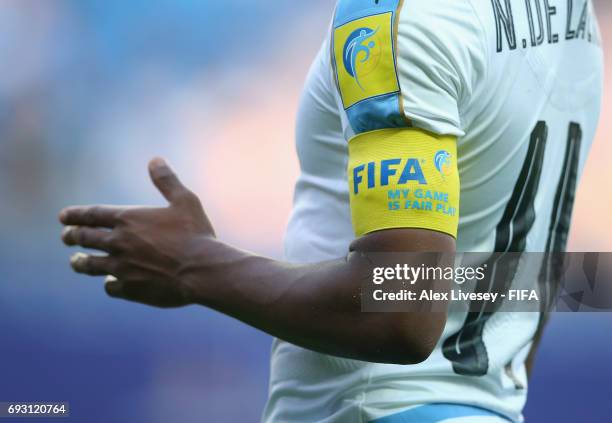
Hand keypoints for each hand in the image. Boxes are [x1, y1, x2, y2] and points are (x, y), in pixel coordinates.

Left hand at [60, 158, 214, 306]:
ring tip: (76, 262)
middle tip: (66, 237)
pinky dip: (109, 283)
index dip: (74, 215)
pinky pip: (111, 286)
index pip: (90, 215)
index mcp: (128, 219)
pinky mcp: (130, 289)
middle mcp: (118, 243)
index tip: (63, 217)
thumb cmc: (196, 234)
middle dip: (72, 237)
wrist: (202, 271)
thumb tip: (155, 160)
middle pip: (84, 238)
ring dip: (81, 262)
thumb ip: (167, 180)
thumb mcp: (185, 200)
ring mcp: (121, 268)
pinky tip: (110, 282)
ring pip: (90, 265)